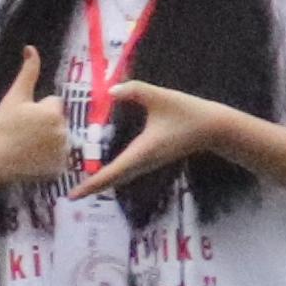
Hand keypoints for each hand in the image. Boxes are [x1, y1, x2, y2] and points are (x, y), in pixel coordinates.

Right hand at [0, 59, 71, 195]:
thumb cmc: (1, 126)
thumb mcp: (14, 96)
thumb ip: (28, 72)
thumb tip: (31, 48)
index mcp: (54, 112)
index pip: (53, 104)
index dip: (36, 110)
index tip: (22, 120)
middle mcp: (63, 131)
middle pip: (57, 122)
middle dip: (44, 126)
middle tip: (23, 134)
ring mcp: (62, 151)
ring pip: (58, 140)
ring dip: (47, 142)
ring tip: (26, 147)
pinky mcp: (59, 168)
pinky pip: (58, 159)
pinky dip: (48, 160)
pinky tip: (32, 159)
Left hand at [73, 75, 241, 202]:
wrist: (215, 127)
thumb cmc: (189, 112)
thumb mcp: (161, 97)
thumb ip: (135, 91)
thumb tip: (110, 90)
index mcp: (142, 151)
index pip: (112, 172)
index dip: (92, 184)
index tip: (73, 195)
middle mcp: (143, 161)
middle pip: (114, 180)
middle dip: (93, 187)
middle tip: (70, 194)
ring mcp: (149, 162)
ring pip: (122, 177)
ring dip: (103, 182)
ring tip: (81, 186)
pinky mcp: (153, 158)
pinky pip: (129, 170)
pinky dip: (113, 174)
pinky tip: (103, 170)